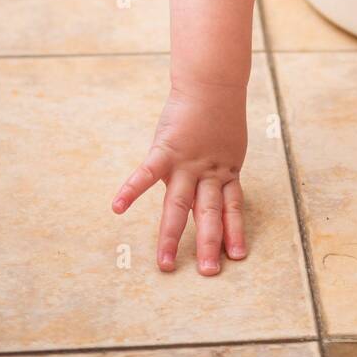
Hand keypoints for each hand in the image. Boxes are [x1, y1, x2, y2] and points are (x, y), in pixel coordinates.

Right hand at [111, 81, 248, 274]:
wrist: (212, 84)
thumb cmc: (219, 113)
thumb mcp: (227, 145)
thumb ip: (218, 167)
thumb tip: (213, 184)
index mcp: (224, 172)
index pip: (232, 207)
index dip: (235, 231)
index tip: (238, 256)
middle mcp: (207, 173)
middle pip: (209, 212)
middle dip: (209, 243)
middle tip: (209, 272)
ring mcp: (187, 163)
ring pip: (180, 204)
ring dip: (172, 235)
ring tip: (164, 263)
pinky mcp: (166, 149)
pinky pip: (146, 173)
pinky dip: (131, 190)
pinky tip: (117, 207)